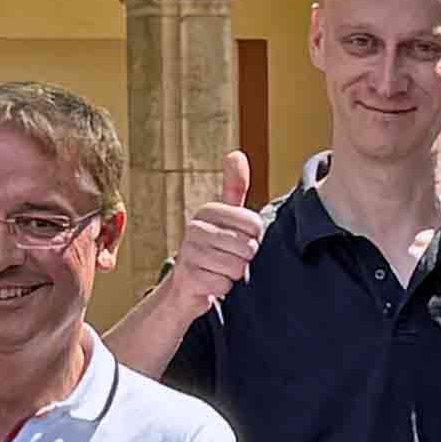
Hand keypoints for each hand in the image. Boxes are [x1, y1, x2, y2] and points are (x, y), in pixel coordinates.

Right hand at [162, 148, 264, 321]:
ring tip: (218, 270)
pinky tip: (210, 283)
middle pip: (248, 247)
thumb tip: (236, 153)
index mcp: (208, 211)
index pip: (255, 225)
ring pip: (238, 267)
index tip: (237, 241)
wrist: (185, 286)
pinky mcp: (188, 277)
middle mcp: (195, 228)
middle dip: (244, 259)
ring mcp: (189, 252)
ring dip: (233, 275)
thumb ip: (234, 187)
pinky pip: (225, 284)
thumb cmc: (212, 249)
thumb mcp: (224, 217)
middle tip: (228, 259)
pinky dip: (222, 288)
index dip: (254, 239)